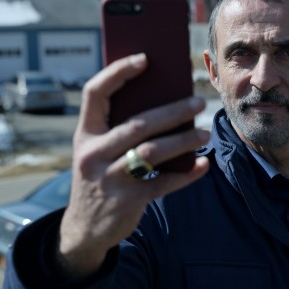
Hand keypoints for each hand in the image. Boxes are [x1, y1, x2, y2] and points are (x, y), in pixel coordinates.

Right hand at [57, 53, 210, 278]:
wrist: (83, 229)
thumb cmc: (101, 177)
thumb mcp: (98, 152)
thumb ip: (119, 130)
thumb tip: (165, 102)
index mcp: (84, 134)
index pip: (95, 93)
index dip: (118, 73)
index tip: (145, 59)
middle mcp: (92, 154)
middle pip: (137, 124)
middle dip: (172, 111)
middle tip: (198, 101)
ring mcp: (109, 179)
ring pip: (152, 152)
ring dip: (183, 140)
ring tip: (204, 132)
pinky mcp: (126, 201)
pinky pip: (163, 184)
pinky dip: (186, 174)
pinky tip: (203, 165)